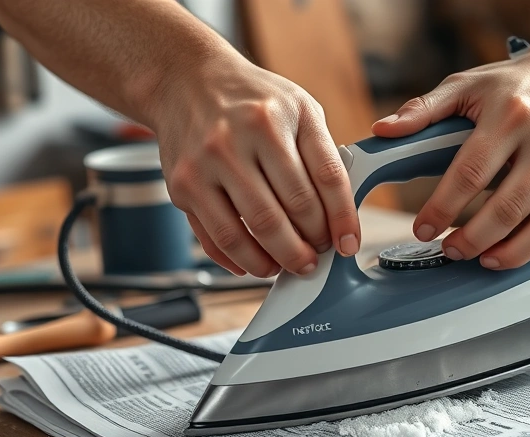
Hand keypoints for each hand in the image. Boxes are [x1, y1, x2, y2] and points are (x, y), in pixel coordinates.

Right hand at [151, 52, 359, 276]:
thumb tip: (340, 216)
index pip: (325, 179)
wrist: (185, 79)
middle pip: (288, 212)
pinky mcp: (182, 186)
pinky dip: (241, 260)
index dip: (342, 219)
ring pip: (251, 232)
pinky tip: (256, 263)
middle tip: (316, 256)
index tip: (347, 243)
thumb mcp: (300, 108)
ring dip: (278, 260)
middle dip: (309, 245)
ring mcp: (206, 164)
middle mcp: (238, 140)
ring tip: (290, 265)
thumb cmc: (251, 99)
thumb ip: (323, 156)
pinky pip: (216, 238)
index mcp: (276, 118)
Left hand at [372, 51, 529, 269]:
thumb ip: (423, 109)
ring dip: (498, 251)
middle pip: (505, 205)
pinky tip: (501, 256)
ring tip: (471, 256)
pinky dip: (527, 251)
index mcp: (512, 113)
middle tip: (447, 248)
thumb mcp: (468, 84)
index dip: (443, 207)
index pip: (471, 172)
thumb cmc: (518, 86)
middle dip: (470, 237)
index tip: (423, 228)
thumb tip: (382, 131)